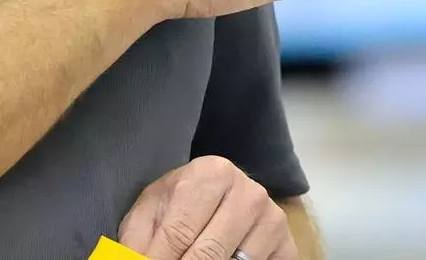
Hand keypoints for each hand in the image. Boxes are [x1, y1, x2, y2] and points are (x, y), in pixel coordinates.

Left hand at [118, 156, 294, 259]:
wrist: (216, 196)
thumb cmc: (178, 204)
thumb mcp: (150, 213)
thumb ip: (137, 240)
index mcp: (212, 173)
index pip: (178, 234)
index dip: (157, 259)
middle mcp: (249, 192)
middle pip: (207, 254)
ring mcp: (273, 220)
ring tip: (191, 258)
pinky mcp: (288, 246)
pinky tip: (224, 259)